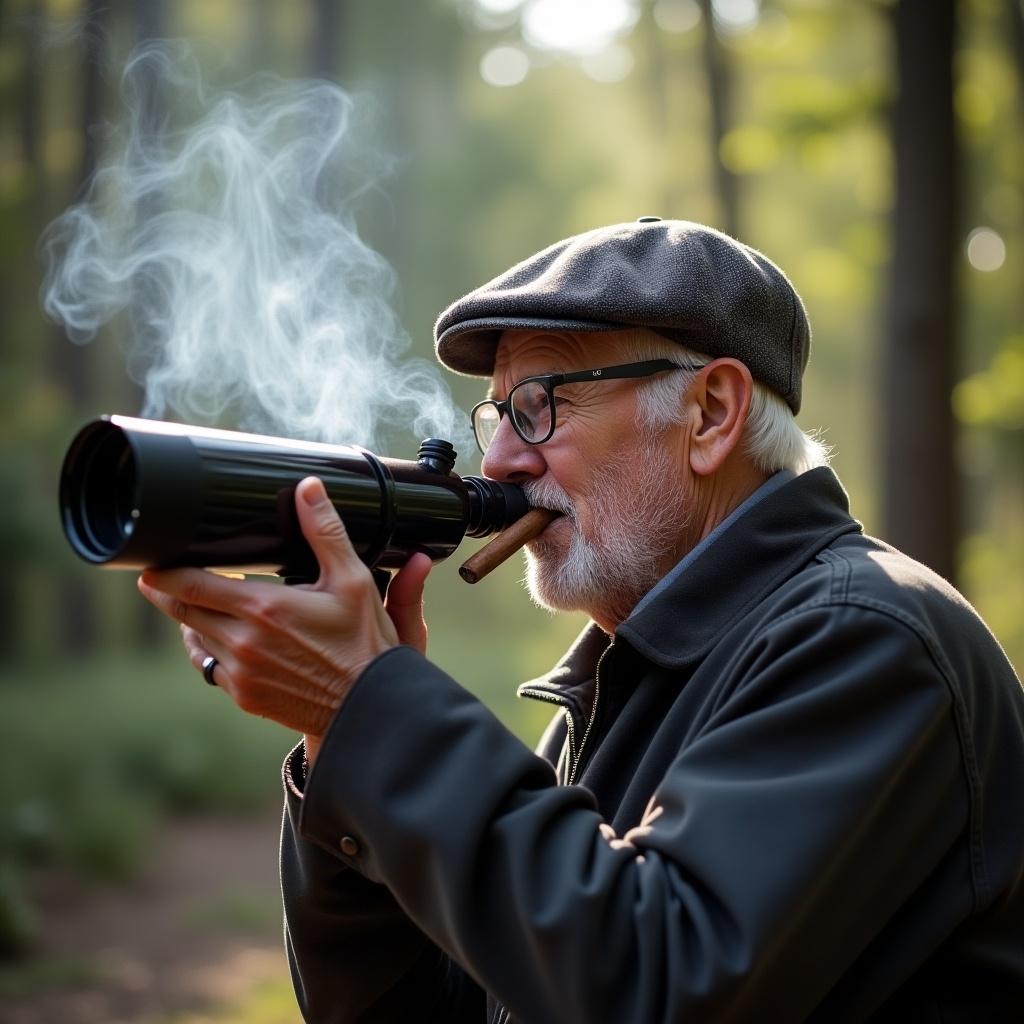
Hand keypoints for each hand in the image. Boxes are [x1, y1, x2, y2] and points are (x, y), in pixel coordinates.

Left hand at [138, 477, 432, 758]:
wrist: (370, 707)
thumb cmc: (365, 643)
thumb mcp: (353, 581)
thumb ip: (326, 533)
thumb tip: (309, 489)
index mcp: (263, 608)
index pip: (190, 585)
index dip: (163, 571)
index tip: (152, 560)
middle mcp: (243, 643)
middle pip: (182, 611)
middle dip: (168, 592)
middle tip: (158, 576)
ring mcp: (240, 674)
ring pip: (196, 639)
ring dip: (192, 619)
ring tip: (194, 602)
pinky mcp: (245, 696)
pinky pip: (212, 668)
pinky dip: (210, 648)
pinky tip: (222, 636)